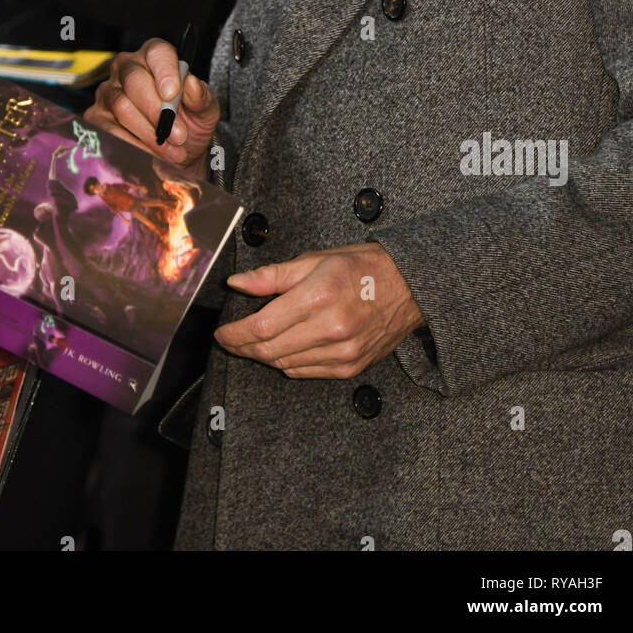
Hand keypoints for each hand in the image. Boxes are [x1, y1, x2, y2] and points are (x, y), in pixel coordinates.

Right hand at [85, 38, 219, 179]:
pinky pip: (110, 130)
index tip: (172, 94)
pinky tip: (152, 155)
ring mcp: (108, 91)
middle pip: (135, 80)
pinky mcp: (96, 116)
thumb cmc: (189, 123)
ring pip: (122, 107)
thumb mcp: (204, 111)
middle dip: (157, 110)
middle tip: (178, 135)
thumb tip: (192, 84)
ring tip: (172, 150)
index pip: (157, 53)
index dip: (165, 71)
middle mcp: (127, 68)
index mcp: (155, 57)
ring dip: (149, 133)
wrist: (176, 151)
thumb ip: (201, 97)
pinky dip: (134, 146)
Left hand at [215, 243, 424, 377]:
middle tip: (231, 340)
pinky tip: (282, 350)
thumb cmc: (362, 267)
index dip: (235, 333)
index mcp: (319, 296)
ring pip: (285, 364)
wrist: (409, 287)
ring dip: (263, 356)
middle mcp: (331, 328)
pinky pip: (306, 373)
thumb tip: (237, 283)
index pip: (262, 326)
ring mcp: (343, 352)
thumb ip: (272, 276)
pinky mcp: (351, 367)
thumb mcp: (315, 260)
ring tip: (254, 344)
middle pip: (270, 350)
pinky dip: (287, 364)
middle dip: (243, 347)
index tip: (222, 332)